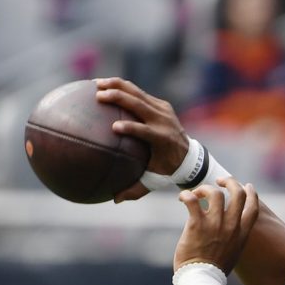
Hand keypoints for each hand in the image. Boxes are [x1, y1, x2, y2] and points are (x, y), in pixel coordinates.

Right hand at [94, 77, 190, 202]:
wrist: (189, 155)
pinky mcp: (161, 104)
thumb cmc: (166, 170)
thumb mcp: (154, 180)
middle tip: (98, 96)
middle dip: (119, 98)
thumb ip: (135, 190)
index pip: (146, 131)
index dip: (131, 128)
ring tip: (96, 85)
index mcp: (162, 139)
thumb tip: (115, 199)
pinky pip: (139, 93)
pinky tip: (105, 86)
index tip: (114, 128)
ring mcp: (163, 110)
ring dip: (117, 87)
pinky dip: (123, 88)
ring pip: (138, 93)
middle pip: (140, 105)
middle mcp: (163, 121)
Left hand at [175, 178, 259, 274]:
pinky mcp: (197, 225)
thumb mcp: (233, 253)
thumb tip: (228, 231)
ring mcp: (215, 224)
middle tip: (219, 181)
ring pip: (215, 193)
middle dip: (230, 182)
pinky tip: (182, 198)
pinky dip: (186, 195)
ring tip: (197, 193)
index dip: (251, 193)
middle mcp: (231, 226)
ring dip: (205, 189)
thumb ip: (233, 239)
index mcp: (242, 234)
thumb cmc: (214, 270)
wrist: (202, 280)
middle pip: (238, 193)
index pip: (253, 207)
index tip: (246, 186)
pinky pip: (192, 200)